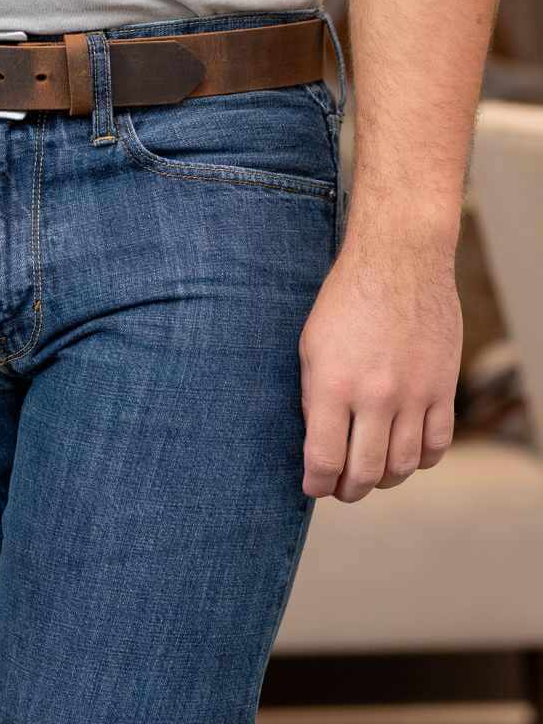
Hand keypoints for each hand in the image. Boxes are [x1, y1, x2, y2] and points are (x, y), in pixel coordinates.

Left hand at [298, 241, 461, 501]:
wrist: (398, 263)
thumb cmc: (344, 300)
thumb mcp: (309, 346)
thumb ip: (313, 396)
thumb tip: (317, 440)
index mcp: (332, 386)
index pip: (324, 459)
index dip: (316, 484)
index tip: (312, 487)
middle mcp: (375, 397)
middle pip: (365, 472)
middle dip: (348, 490)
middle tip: (340, 489)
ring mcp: (413, 395)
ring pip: (404, 465)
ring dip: (384, 479)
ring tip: (371, 475)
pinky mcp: (443, 388)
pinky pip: (438, 445)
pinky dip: (421, 460)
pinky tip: (405, 454)